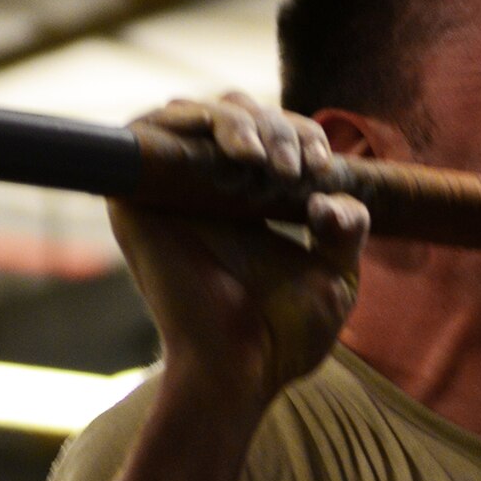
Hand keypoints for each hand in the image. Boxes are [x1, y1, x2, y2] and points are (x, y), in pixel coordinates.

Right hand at [108, 93, 367, 410]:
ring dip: (242, 122)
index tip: (323, 167)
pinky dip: (196, 122)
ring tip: (268, 160)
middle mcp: (202, 190)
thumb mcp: (336, 276)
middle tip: (295, 168)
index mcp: (246, 204)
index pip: (269, 135)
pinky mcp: (134, 197)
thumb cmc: (286, 336)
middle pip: (232, 113)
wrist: (241, 368)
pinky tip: (241, 152)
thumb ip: (346, 230)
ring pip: (194, 112)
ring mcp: (167, 191)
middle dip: (276, 125)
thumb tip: (332, 197)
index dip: (300, 133)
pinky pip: (150, 129)